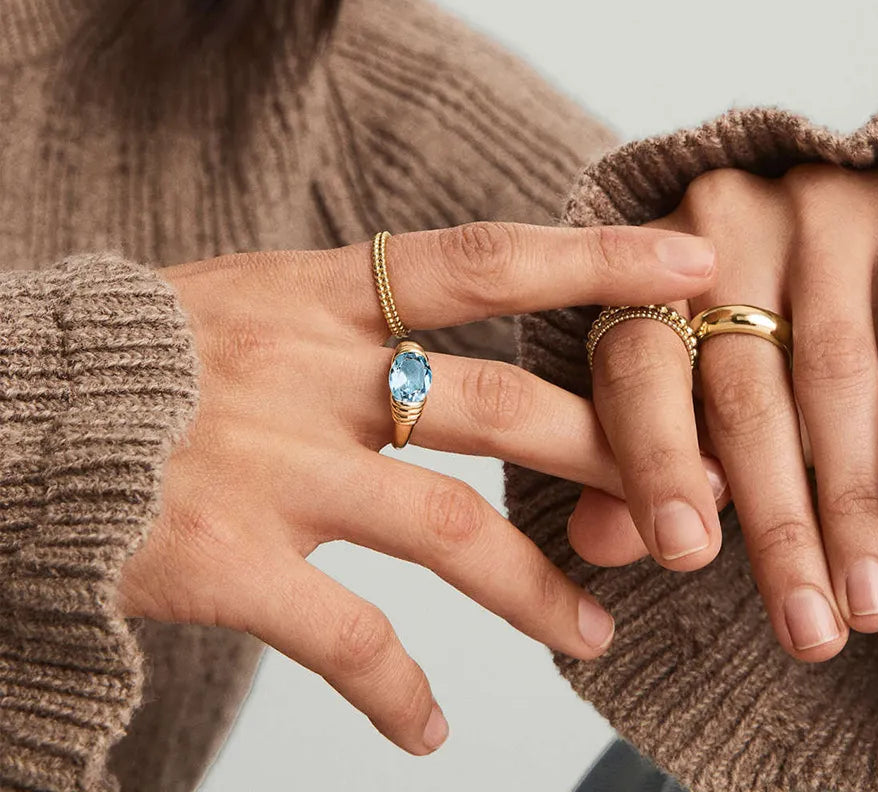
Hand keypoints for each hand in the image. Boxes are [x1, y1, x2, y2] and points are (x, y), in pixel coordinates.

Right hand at [116, 222, 718, 754]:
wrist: (8, 411)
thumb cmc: (144, 352)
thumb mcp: (253, 297)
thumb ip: (353, 310)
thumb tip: (454, 322)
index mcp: (324, 291)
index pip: (488, 258)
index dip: (597, 259)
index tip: (696, 269)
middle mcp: (312, 368)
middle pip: (500, 402)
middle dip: (609, 447)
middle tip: (699, 495)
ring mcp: (272, 464)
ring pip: (447, 526)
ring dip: (534, 585)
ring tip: (595, 629)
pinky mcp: (223, 557)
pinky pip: (343, 634)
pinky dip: (395, 685)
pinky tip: (428, 728)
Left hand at [569, 160, 877, 661]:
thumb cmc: (778, 316)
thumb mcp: (708, 373)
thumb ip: (651, 449)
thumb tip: (598, 541)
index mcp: (656, 271)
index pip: (638, 365)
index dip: (656, 458)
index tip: (686, 556)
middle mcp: (732, 225)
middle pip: (744, 388)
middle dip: (776, 520)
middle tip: (808, 633)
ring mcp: (828, 207)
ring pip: (835, 368)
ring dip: (852, 495)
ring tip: (870, 603)